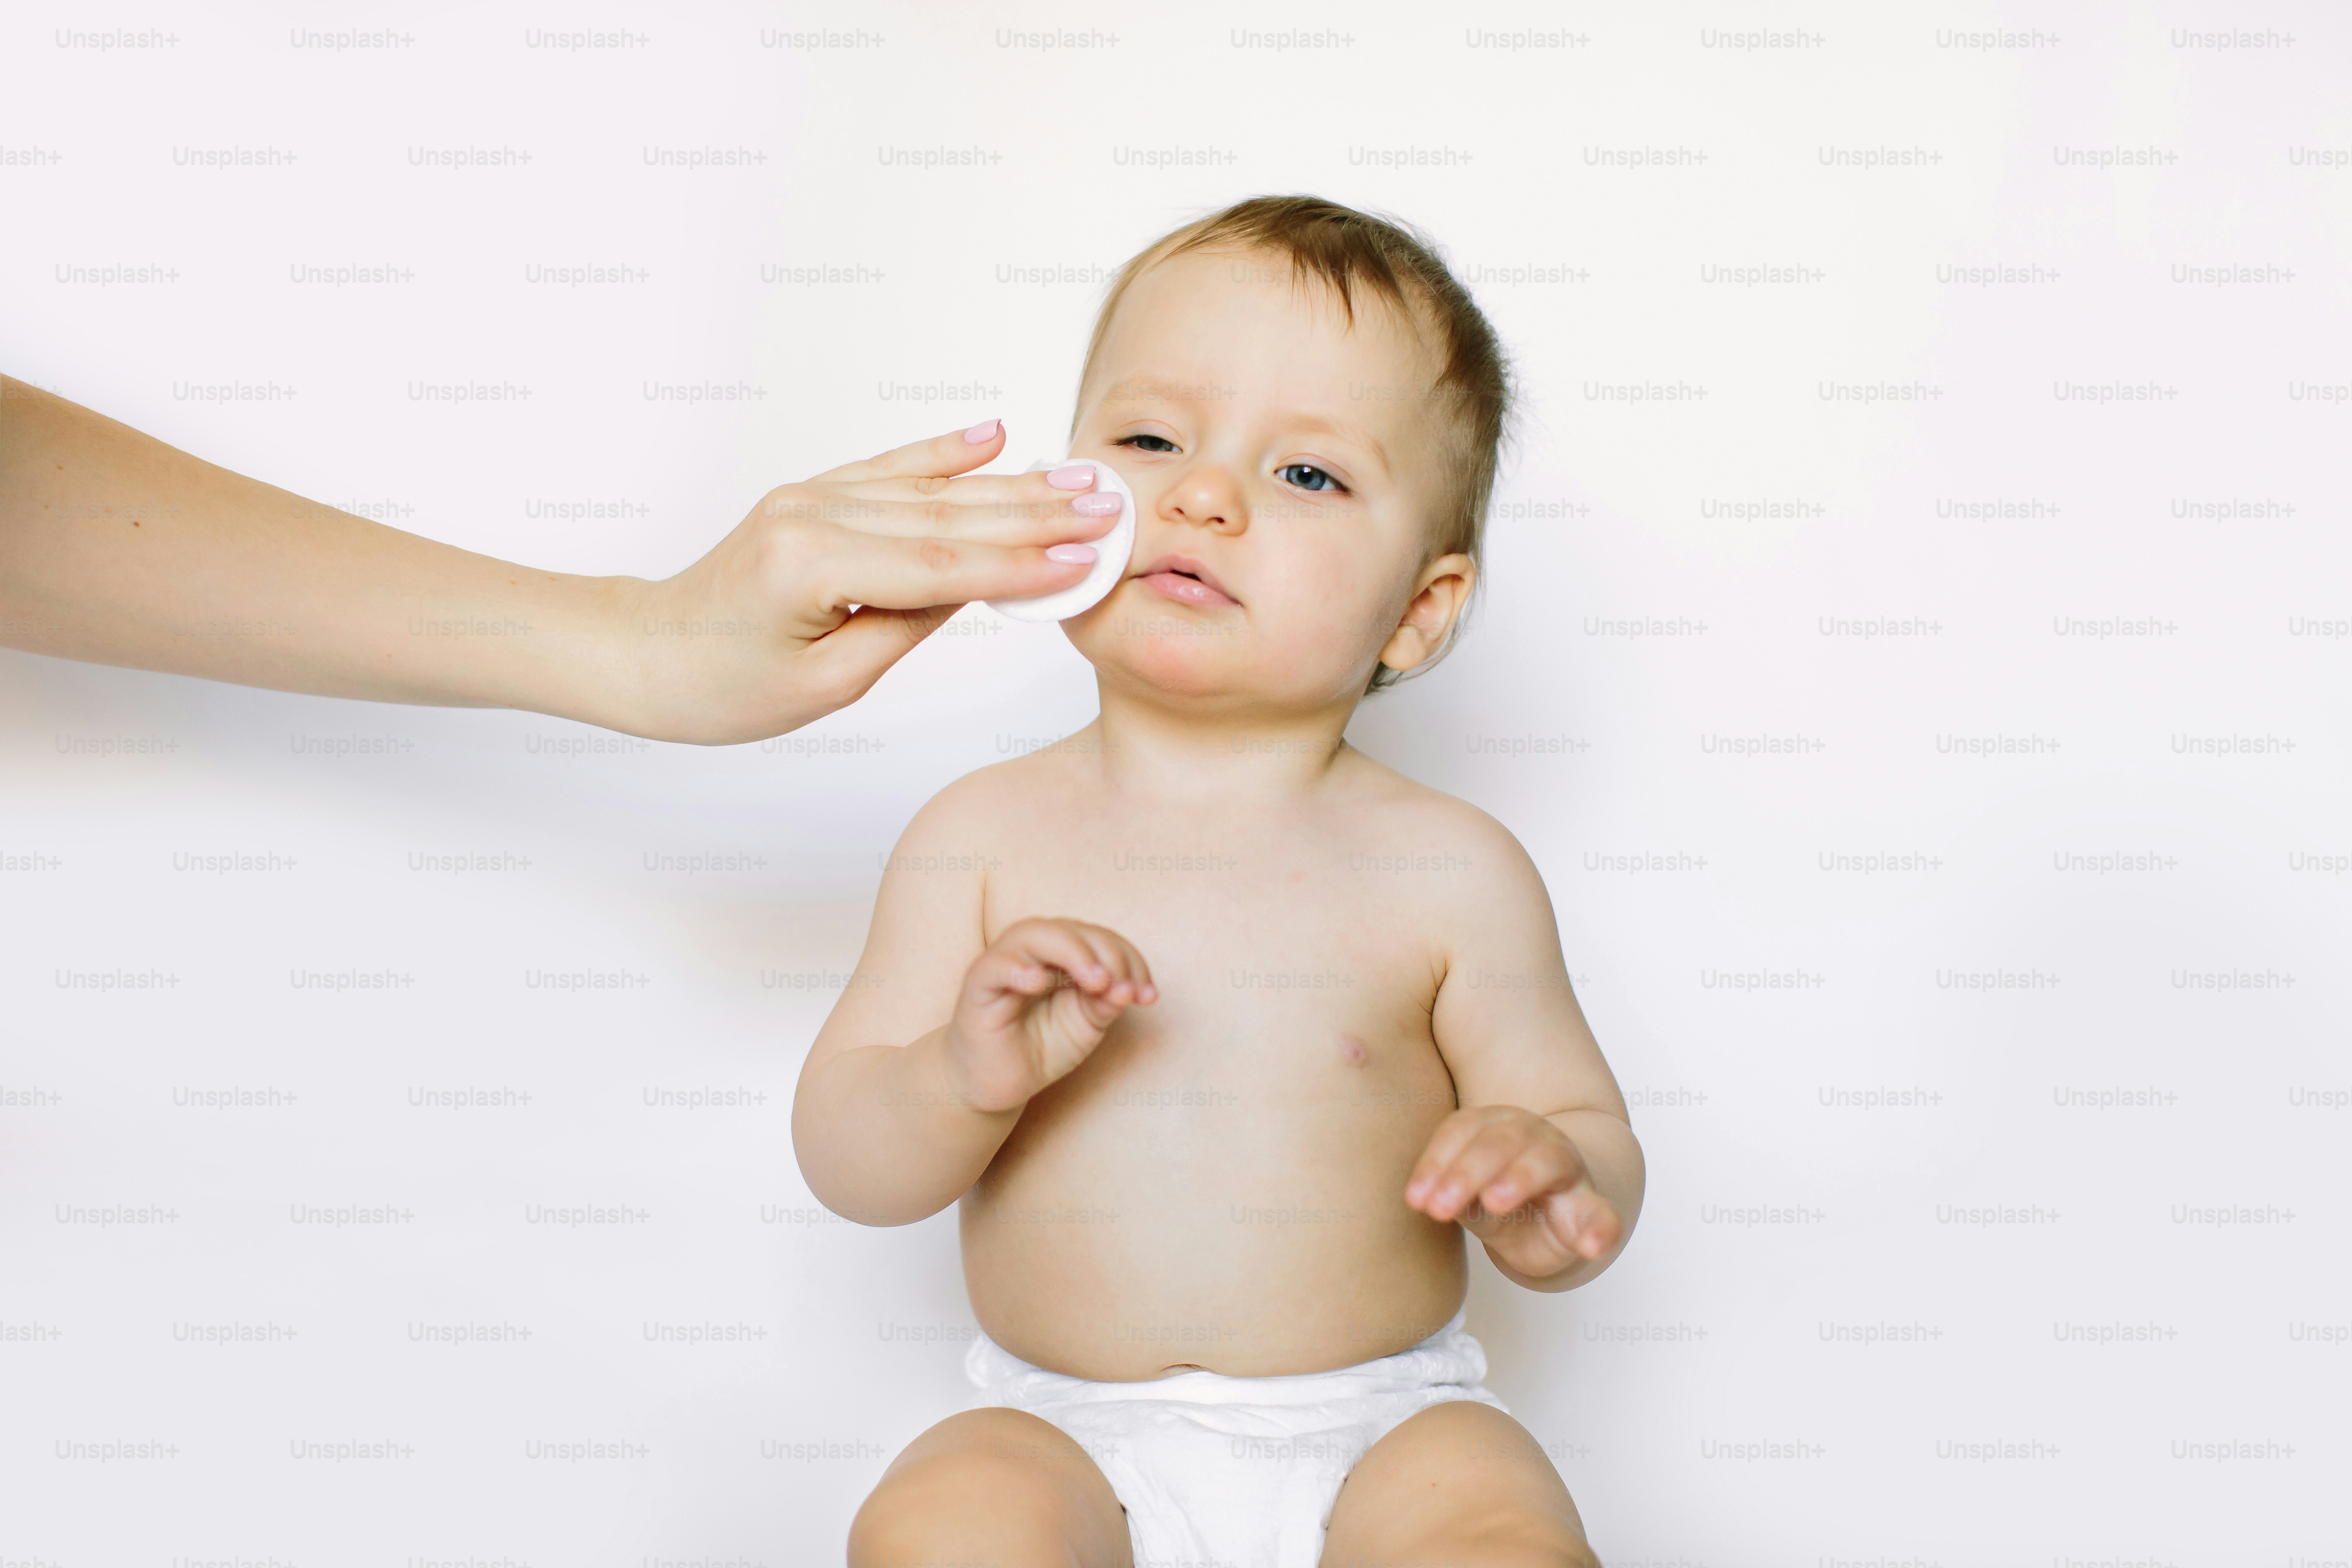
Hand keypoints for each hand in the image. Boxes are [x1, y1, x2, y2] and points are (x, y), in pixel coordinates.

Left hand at [619, 421, 1119, 741]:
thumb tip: (973, 586)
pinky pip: (892, 469)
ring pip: (931, 492)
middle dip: (1037, 514)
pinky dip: (945, 452)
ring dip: (1011, 485)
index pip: (942, 569)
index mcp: (813, 568)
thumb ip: (902, 629)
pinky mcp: (812, 495)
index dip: (1021, 566)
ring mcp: (812, 497)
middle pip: (947, 518)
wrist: (643, 652)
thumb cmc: (720, 686)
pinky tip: (993, 435)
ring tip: (1077, 479)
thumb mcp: (824, 685)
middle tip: (1109, 506)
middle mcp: (814, 515)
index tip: (1087, 559)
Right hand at [943, 919, 1157, 1112]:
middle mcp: (1034, 949)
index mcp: (1064, 953)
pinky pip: (996, 964)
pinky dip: (1018, 967)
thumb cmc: (1040, 1046)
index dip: (1131, 961)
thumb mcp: (1086, 1026)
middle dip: (1107, 955)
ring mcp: (1004, 962)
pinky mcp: (978, 984)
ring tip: (1096, 982)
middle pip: (1073, 930)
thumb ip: (1106, 1003)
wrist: (997, 1084)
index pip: (1103, 939)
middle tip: (1122, 989)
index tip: (1149, 997)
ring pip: (1035, 934)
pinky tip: (1038, 983)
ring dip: (1072, 953)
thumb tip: (1130, 989)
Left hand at [1404, 1105, 1622, 1279]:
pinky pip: (1602, 1214)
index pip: (1463, 1131)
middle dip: (1467, 1171)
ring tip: (1495, 1202)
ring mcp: (1567, 1168)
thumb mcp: (1472, 1201)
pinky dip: (1601, 1228)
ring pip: (1547, 1159)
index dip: (1437, 1162)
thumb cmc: (1503, 1201)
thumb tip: (1427, 1201)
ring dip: (1520, 1176)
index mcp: (1497, 1128)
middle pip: (1501, 1141)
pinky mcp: (1591, 1206)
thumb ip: (1456, 1197)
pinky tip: (1592, 1246)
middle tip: (1441, 1206)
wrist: (1554, 1219)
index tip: (1416, 1200)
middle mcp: (1535, 1137)